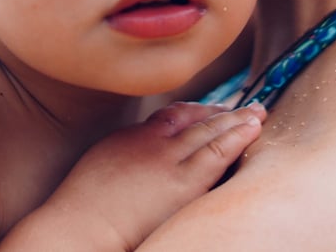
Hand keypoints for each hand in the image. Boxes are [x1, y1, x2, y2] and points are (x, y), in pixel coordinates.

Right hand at [0, 102, 264, 251]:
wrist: (77, 227)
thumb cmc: (81, 210)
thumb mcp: (100, 167)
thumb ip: (124, 155)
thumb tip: (137, 157)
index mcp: (131, 137)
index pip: (172, 116)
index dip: (196, 111)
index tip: (212, 110)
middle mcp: (152, 142)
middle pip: (195, 119)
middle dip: (221, 112)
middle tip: (245, 108)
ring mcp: (169, 160)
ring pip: (210, 131)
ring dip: (237, 120)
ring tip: (258, 114)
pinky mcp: (183, 184)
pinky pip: (217, 154)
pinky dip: (237, 138)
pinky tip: (253, 130)